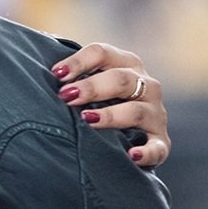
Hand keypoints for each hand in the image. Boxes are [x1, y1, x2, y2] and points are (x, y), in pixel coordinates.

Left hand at [51, 42, 170, 166]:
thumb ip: (73, 76)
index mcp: (127, 64)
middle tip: (66, 96)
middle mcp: (146, 85)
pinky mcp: (161, 142)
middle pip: (120, 79)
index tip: (57, 74)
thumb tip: (46, 71)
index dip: (78, 62)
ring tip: (88, 120)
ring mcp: (155, 114)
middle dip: (91, 87)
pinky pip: (157, 147)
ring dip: (110, 115)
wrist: (132, 137)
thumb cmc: (102, 105)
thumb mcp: (93, 85)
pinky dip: (146, 151)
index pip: (102, 53)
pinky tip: (132, 155)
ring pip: (135, 111)